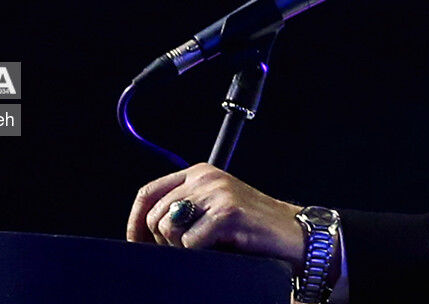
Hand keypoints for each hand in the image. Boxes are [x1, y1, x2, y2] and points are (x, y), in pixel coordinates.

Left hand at [126, 163, 305, 270]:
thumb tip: (144, 232)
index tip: (137, 245)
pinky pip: (190, 243)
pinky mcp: (227, 212)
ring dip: (180, 248)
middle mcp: (205, 177)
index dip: (135, 222)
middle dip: (161, 242)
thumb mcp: (213, 208)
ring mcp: (216, 193)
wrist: (294, 234)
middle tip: (184, 252)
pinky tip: (219, 250)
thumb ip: (184, 209)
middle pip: (154, 214)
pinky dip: (199, 255)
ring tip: (205, 249)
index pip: (148, 193)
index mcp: (198, 172)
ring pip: (168, 228)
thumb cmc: (253, 228)